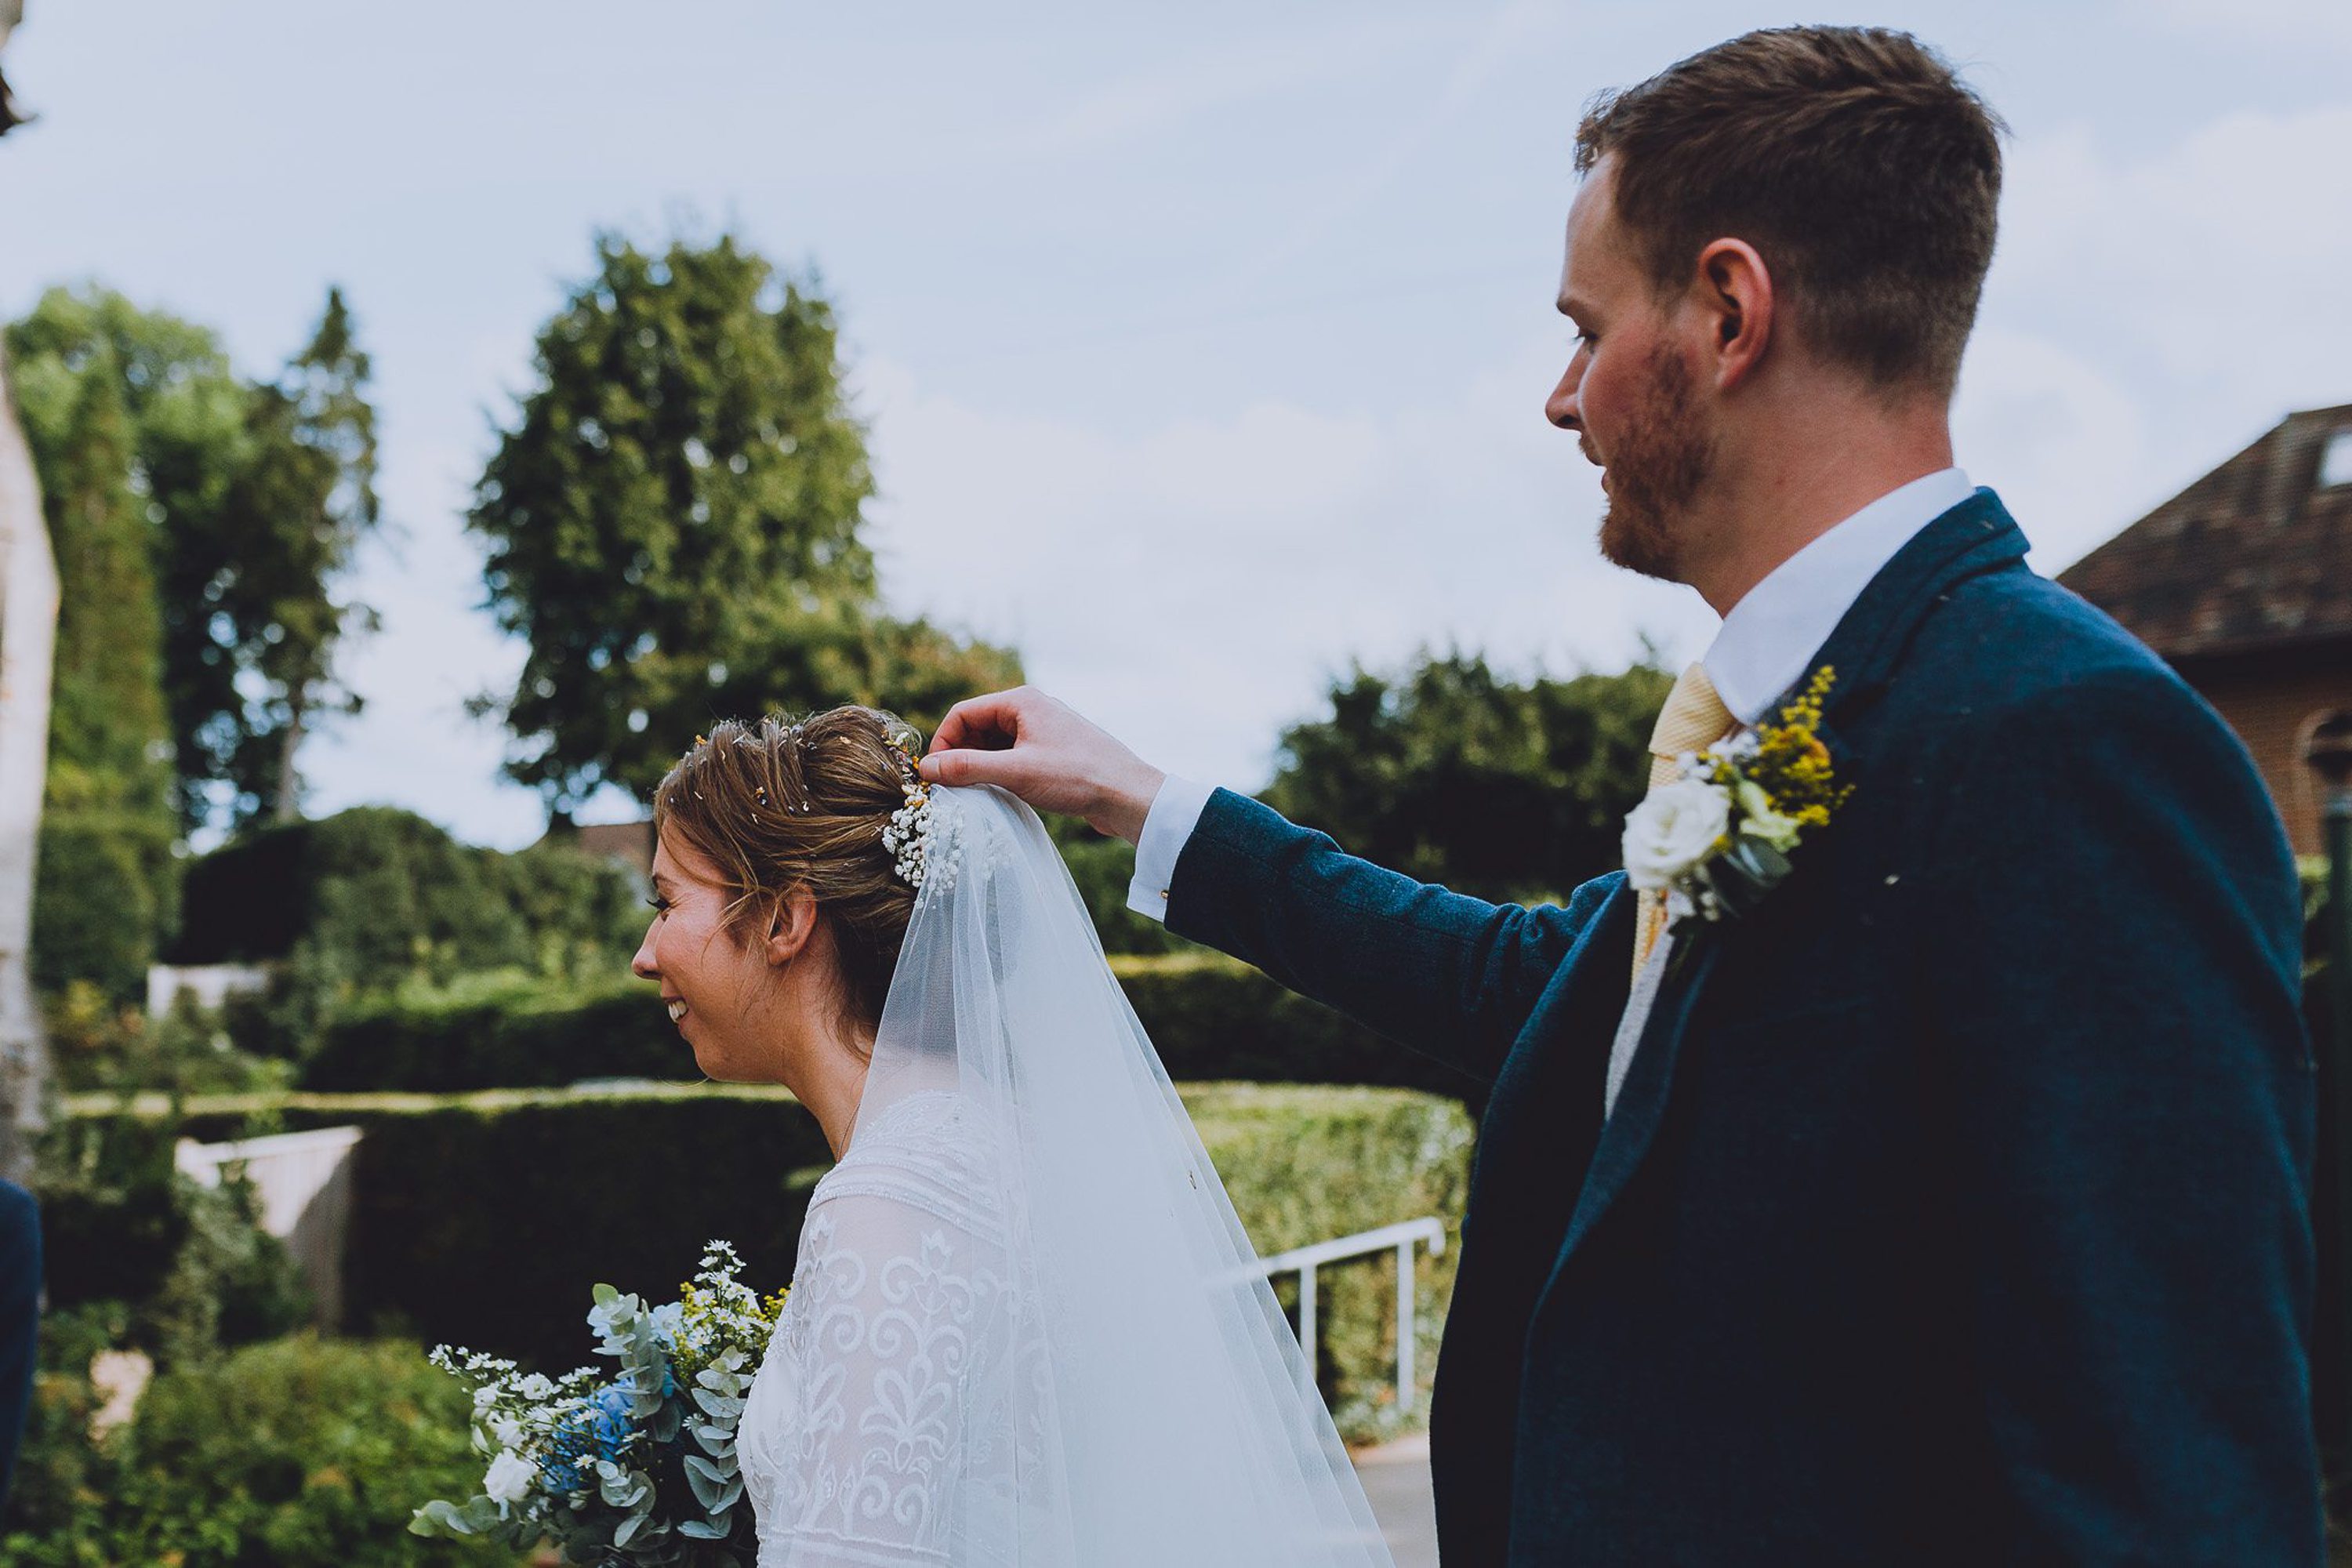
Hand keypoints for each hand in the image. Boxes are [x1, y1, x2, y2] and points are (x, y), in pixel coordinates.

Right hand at [920, 686, 1165, 843]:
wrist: (1128, 795)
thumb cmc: (1077, 777)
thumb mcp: (1016, 772)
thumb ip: (968, 768)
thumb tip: (927, 768)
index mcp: (1021, 701)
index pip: (963, 713)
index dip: (943, 742)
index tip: (934, 774)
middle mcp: (1031, 709)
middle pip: (977, 727)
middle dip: (960, 755)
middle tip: (950, 788)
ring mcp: (1042, 731)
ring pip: (994, 745)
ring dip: (979, 766)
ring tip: (972, 794)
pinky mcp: (1051, 753)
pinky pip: (1012, 757)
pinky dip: (998, 772)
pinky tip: (997, 795)